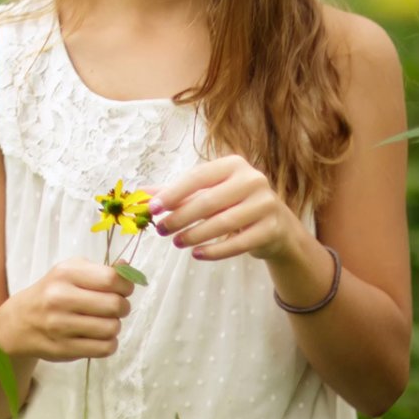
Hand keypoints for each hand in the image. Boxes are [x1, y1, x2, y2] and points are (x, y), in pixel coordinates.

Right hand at [0, 259, 134, 362]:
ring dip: (114, 325)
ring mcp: (60, 326)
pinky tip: (99, 336)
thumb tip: (128, 269)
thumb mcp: (70, 272)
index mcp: (64, 274)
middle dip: (122, 307)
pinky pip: (104, 348)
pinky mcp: (64, 349)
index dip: (125, 285)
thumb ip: (100, 270)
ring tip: (104, 322)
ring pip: (112, 328)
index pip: (111, 279)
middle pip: (114, 305)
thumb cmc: (51, 293)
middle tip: (115, 307)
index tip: (123, 289)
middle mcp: (60, 298)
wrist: (19, 322)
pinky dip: (109, 343)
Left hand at [147, 155, 304, 263]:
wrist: (277, 227)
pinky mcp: (272, 229)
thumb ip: (176, 194)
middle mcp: (253, 180)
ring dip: (195, 235)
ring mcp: (266, 204)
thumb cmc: (234, 205)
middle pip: (209, 201)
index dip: (173, 193)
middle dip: (181, 217)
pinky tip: (197, 254)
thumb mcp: (208, 194)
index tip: (152, 208)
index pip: (198, 177)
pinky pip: (238, 243)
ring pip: (223, 223)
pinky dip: (215, 251)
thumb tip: (140, 195)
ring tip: (176, 242)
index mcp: (234, 165)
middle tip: (161, 230)